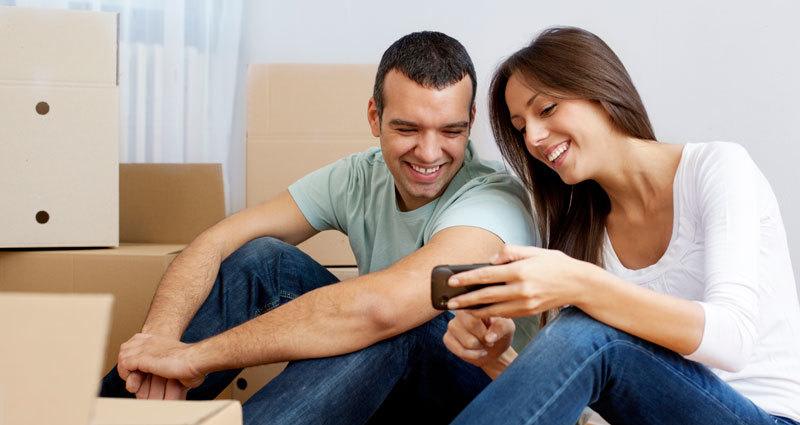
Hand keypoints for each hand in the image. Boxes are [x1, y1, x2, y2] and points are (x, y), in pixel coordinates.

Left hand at [117, 333, 205, 395]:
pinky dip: (127, 374)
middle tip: (133, 375)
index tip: (137, 369)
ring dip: (125, 370)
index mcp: (158, 340)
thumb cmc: (193, 363)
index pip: (136, 342)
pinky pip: (124, 364)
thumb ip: (169, 365)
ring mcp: (145, 348)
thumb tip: (177, 379)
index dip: (133, 356)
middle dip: (126, 363)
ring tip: (134, 380)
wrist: (195, 359)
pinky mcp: (142, 358)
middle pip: (126, 348)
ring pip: (123, 356)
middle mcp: (150, 341)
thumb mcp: (179, 359)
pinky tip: (135, 381)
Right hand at [443, 310, 514, 369]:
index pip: (474, 310)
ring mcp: (452, 324)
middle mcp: (460, 311)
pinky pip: (457, 349)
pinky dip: (471, 355)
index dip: (485, 327)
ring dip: (478, 348)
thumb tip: (489, 337)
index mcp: (475, 304)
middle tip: (489, 341)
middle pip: (469, 324)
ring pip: (465, 340)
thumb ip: (500, 329)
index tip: (492, 335)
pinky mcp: (447, 338)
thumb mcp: (507, 328)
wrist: (493, 350)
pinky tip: (476, 352)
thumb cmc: (499, 334)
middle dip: (483, 338)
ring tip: (483, 345)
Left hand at [445, 245, 592, 318]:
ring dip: (475, 311)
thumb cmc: (556, 264)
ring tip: (460, 310)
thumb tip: (491, 259)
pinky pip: (505, 314)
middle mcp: (521, 289)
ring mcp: (525, 303)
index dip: (466, 279)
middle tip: (449, 303)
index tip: (452, 281)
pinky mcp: (529, 312)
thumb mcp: (534, 251)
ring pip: (494, 309)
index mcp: (520, 271)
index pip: (486, 275)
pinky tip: (480, 312)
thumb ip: (511, 252)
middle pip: (486, 296)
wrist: (579, 284)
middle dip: (465, 300)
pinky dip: (491, 314)